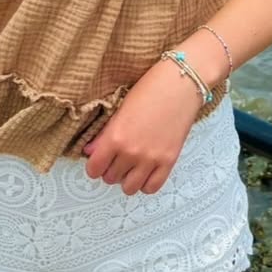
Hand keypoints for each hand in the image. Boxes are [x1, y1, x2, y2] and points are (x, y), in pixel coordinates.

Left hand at [83, 58, 205, 194]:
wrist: (181, 83)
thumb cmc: (151, 88)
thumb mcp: (121, 108)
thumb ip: (105, 134)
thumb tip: (90, 152)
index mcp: (115, 136)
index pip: (94, 169)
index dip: (94, 165)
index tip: (99, 159)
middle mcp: (131, 152)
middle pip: (110, 178)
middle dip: (111, 169)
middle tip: (117, 157)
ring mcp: (151, 159)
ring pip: (129, 188)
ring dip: (127, 178)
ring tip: (131, 164)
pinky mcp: (169, 162)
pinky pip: (151, 188)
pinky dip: (146, 182)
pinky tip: (146, 170)